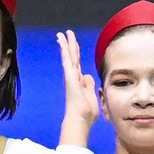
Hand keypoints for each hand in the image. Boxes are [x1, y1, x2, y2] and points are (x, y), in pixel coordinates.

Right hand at [57, 30, 98, 147]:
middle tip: (67, 35)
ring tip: (63, 34)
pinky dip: (64, 49)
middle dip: (70, 45)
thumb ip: (89, 85)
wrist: (80, 119)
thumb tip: (88, 76)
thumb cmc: (86, 113)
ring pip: (69, 56)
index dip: (76, 55)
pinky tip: (62, 40)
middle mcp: (73, 77)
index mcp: (79, 82)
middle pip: (73, 58)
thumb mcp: (91, 96)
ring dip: (66, 44)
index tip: (74, 47)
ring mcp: (71, 76)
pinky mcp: (69, 76)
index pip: (77, 65)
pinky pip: (67, 59)